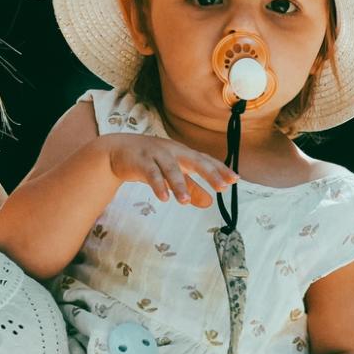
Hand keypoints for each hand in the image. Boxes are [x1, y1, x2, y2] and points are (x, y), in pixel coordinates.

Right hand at [104, 134, 236, 207]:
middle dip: (209, 173)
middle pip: (194, 160)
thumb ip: (191, 188)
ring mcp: (156, 154)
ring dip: (179, 184)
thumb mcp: (173, 175)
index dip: (220, 169)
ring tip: (185, 202)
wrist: (118, 150)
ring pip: (171, 169)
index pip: (206, 160)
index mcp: (183, 153)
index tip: (234, 180)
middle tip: (222, 187)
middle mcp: (173, 151)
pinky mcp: (140, 161)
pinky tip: (163, 198)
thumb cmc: (151, 161)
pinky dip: (157, 185)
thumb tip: (209, 203)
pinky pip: (150, 173)